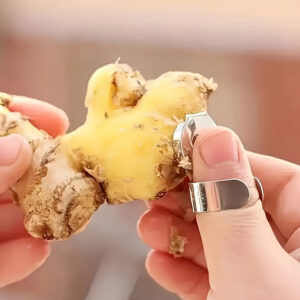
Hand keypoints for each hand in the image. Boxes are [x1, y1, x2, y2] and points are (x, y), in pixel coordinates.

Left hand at [0, 95, 68, 287]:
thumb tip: (18, 148)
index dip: (21, 116)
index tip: (55, 119)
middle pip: (10, 173)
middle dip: (44, 175)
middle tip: (76, 176)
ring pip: (5, 217)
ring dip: (39, 219)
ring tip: (70, 220)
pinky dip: (15, 259)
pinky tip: (37, 252)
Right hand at [138, 127, 299, 299]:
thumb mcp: (251, 266)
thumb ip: (230, 204)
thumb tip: (215, 139)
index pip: (275, 178)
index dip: (227, 162)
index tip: (185, 153)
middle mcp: (296, 257)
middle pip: (240, 210)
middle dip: (192, 202)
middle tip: (158, 193)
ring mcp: (269, 281)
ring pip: (222, 244)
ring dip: (179, 235)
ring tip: (150, 227)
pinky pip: (215, 278)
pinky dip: (184, 269)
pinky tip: (161, 261)